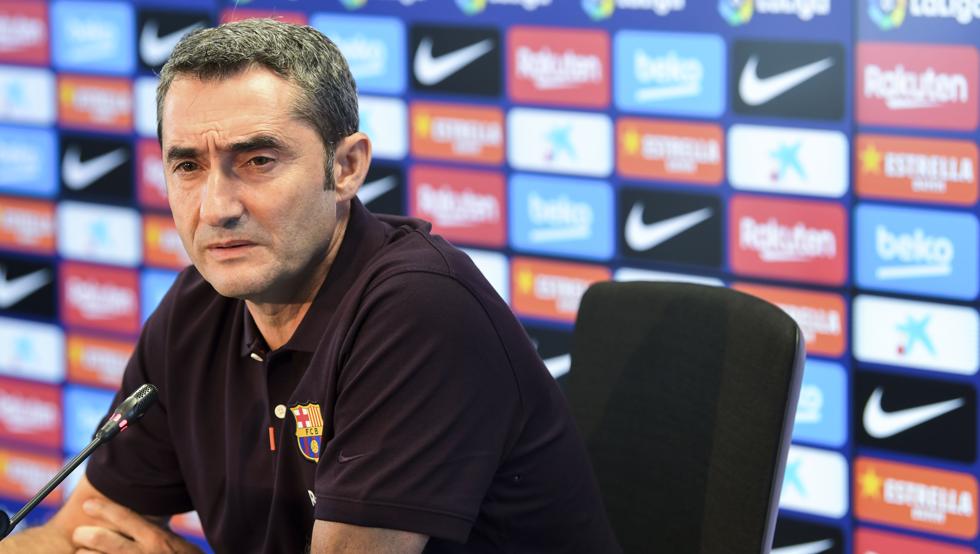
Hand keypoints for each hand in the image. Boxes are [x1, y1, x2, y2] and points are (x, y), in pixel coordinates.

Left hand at [71, 499, 201, 553]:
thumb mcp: (181, 548)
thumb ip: (160, 536)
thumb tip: (144, 522)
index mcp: (156, 540)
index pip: (124, 516)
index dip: (103, 508)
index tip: (88, 504)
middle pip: (98, 537)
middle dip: (84, 535)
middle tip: (81, 535)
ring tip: (84, 553)